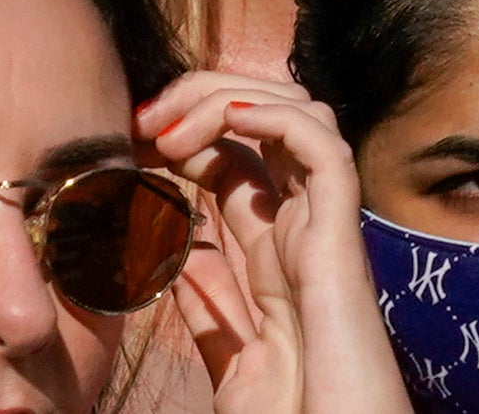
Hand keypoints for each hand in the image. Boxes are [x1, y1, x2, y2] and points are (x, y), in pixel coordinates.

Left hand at [147, 73, 411, 413]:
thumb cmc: (299, 410)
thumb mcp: (234, 357)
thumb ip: (212, 312)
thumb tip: (180, 266)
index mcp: (279, 247)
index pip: (241, 157)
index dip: (194, 132)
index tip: (137, 139)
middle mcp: (307, 222)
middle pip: (271, 119)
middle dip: (209, 96)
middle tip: (147, 115)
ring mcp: (327, 222)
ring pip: (302, 114)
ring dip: (236, 97)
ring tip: (175, 119)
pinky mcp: (342, 232)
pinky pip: (323, 151)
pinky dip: (278, 119)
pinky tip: (232, 120)